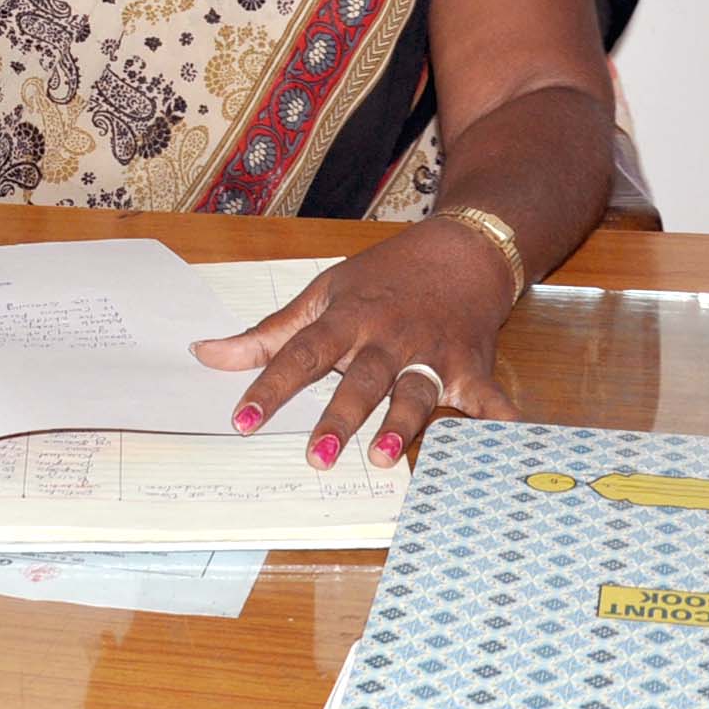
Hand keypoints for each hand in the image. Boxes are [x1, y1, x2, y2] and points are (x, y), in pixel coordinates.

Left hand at [190, 220, 521, 467]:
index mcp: (347, 319)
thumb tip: (205, 354)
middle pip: (360, 380)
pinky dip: (499, 422)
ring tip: (382, 457)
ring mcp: (432, 353)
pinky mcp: (471, 366)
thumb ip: (269, 334)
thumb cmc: (382, 278)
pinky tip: (503, 446)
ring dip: (402, 426)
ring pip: (415, 393)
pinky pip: (486, 398)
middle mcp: (388, 338)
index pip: (300, 354)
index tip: (242, 420)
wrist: (461, 250)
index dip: (270, 386)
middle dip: (339, 418)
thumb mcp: (323, 295)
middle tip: (317, 456)